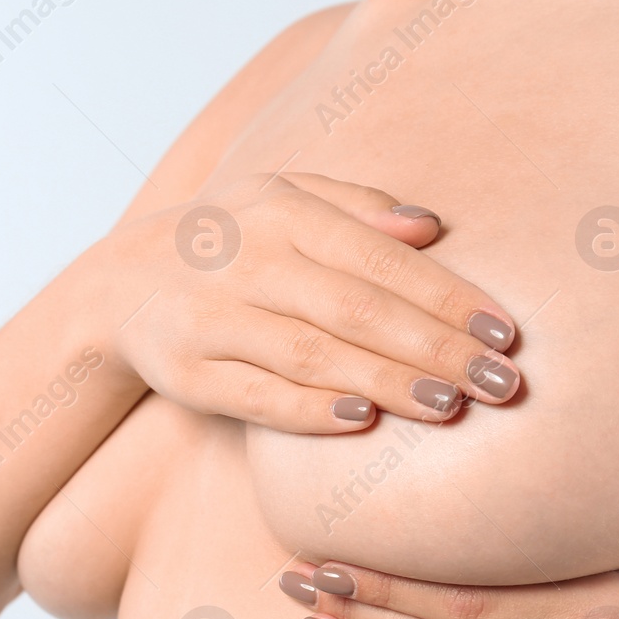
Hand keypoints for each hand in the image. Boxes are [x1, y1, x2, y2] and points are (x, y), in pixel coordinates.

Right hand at [99, 172, 521, 433]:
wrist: (115, 284)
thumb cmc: (226, 240)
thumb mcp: (280, 197)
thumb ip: (356, 207)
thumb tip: (430, 226)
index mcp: (281, 212)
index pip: (378, 258)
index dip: (444, 296)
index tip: (503, 331)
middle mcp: (246, 262)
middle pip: (354, 309)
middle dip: (433, 348)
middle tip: (499, 383)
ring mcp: (212, 319)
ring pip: (310, 354)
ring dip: (385, 382)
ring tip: (450, 407)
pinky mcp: (185, 372)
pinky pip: (254, 395)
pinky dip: (307, 410)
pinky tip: (362, 420)